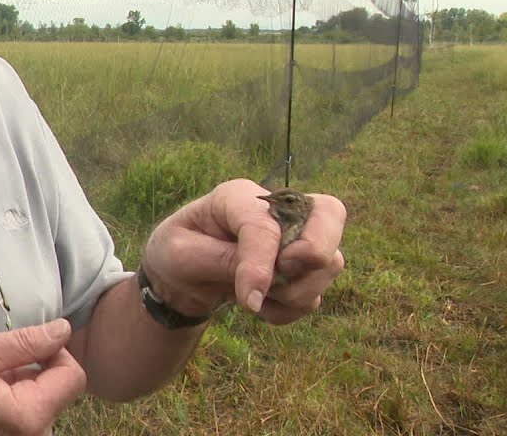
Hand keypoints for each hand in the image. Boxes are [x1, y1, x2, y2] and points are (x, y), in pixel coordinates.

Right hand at [0, 319, 85, 435]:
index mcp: (28, 416)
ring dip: (21, 384)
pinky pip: (27, 413)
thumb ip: (23, 342)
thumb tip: (62, 330)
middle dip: (34, 369)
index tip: (23, 346)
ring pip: (43, 399)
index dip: (54, 352)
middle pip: (59, 389)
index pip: (73, 376)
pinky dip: (12, 399)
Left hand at [141, 179, 345, 324]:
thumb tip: (264, 283)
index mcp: (238, 197)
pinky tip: (260, 308)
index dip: (262, 263)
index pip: (266, 225)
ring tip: (252, 299)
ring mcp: (295, 238)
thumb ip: (221, 261)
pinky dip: (291, 310)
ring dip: (296, 292)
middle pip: (330, 213)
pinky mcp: (302, 270)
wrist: (180, 277)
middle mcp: (276, 211)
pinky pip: (315, 294)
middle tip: (285, 273)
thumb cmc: (176, 254)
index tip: (249, 300)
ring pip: (330, 261)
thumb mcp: (180, 254)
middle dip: (316, 250)